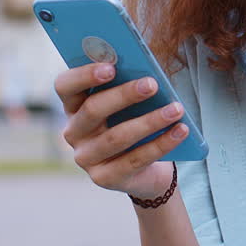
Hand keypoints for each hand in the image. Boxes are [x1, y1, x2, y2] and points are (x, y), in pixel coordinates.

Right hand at [55, 63, 187, 199]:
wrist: (144, 170)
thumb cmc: (134, 123)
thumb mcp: (128, 104)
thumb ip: (128, 85)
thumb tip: (145, 72)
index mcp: (74, 106)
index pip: (65, 86)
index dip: (84, 75)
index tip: (111, 67)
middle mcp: (73, 132)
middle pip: (92, 110)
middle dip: (124, 95)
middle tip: (152, 84)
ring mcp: (86, 158)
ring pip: (117, 137)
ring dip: (150, 121)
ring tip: (176, 109)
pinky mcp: (104, 178)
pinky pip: (135, 159)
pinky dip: (162, 143)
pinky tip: (181, 130)